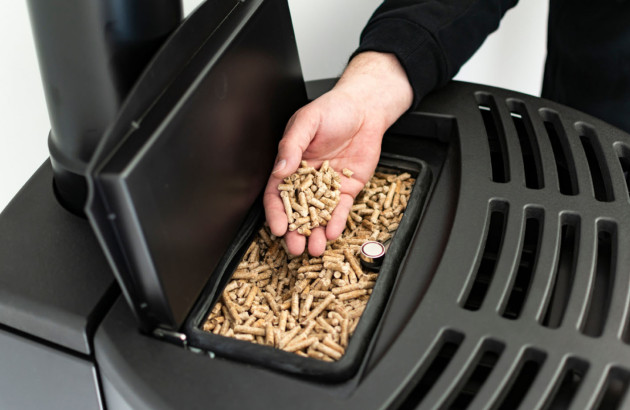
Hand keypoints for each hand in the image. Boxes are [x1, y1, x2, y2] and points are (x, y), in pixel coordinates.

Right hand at [264, 52, 412, 255]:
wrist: (366, 108)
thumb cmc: (333, 109)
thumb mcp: (307, 121)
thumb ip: (292, 145)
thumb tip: (280, 168)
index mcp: (291, 164)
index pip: (278, 193)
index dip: (276, 212)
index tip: (278, 228)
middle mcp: (307, 179)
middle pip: (297, 211)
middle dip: (296, 231)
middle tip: (295, 248)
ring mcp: (328, 186)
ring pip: (319, 215)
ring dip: (316, 233)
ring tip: (316, 249)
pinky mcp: (348, 188)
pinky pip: (341, 209)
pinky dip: (337, 221)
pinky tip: (334, 232)